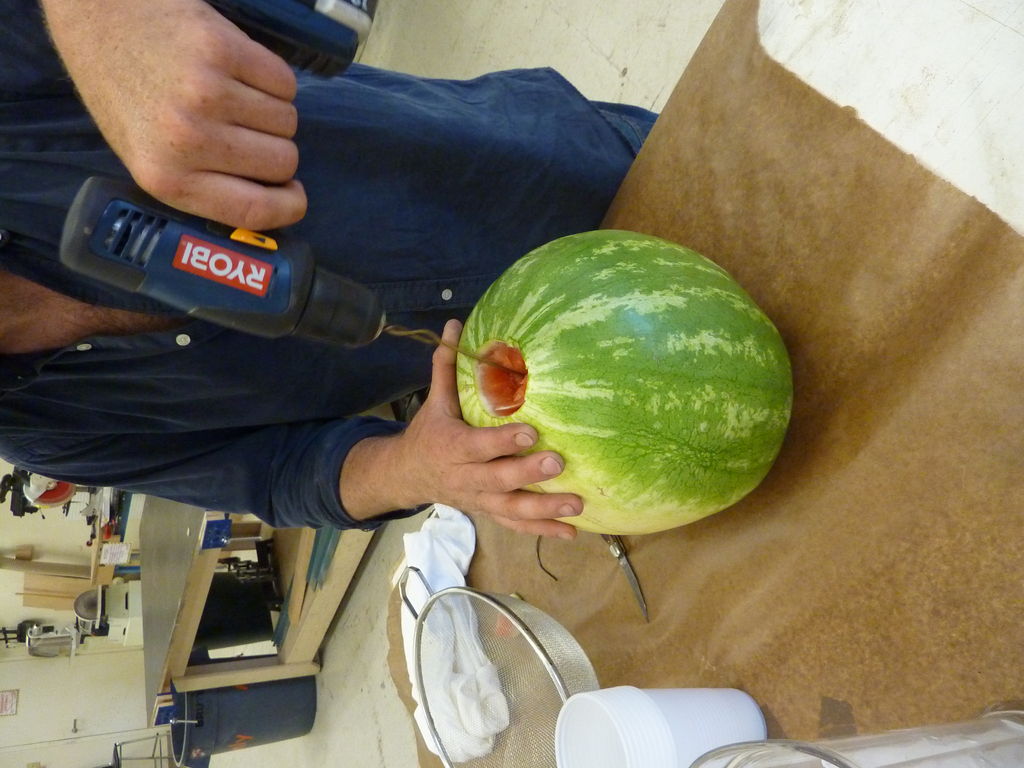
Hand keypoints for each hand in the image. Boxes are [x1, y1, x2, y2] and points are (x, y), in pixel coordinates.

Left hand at [42, 0, 305, 229]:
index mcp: (167, 178)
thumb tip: (271, 202)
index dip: (289, 207)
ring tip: (235, 97)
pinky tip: (239, 71)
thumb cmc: (126, 94)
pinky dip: (272, 79)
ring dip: (273, 112)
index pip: (255, 210)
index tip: (294, 195)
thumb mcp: (149, 159)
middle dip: (276, 149)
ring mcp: (206, 92)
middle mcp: (187, 139)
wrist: (100, 19)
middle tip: (246, 132)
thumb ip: (203, 187)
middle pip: (282, 161)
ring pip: (288, 120)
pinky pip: (284, 82)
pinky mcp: (223, 49)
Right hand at [340, 320, 582, 538]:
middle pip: (498, 480)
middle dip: (528, 474)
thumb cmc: (429, 432)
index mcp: (452, 446)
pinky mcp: (489, 513)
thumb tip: (456, 325)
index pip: (479, 446)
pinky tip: (572, 532)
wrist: (408, 475)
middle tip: (558, 462)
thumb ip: (448, 366)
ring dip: (544, 510)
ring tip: (576, 504)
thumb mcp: (434, 401)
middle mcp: (466, 477)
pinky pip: (516, 525)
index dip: (503, 441)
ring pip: (511, 509)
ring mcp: (479, 499)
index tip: (531, 432)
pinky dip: (543, 530)